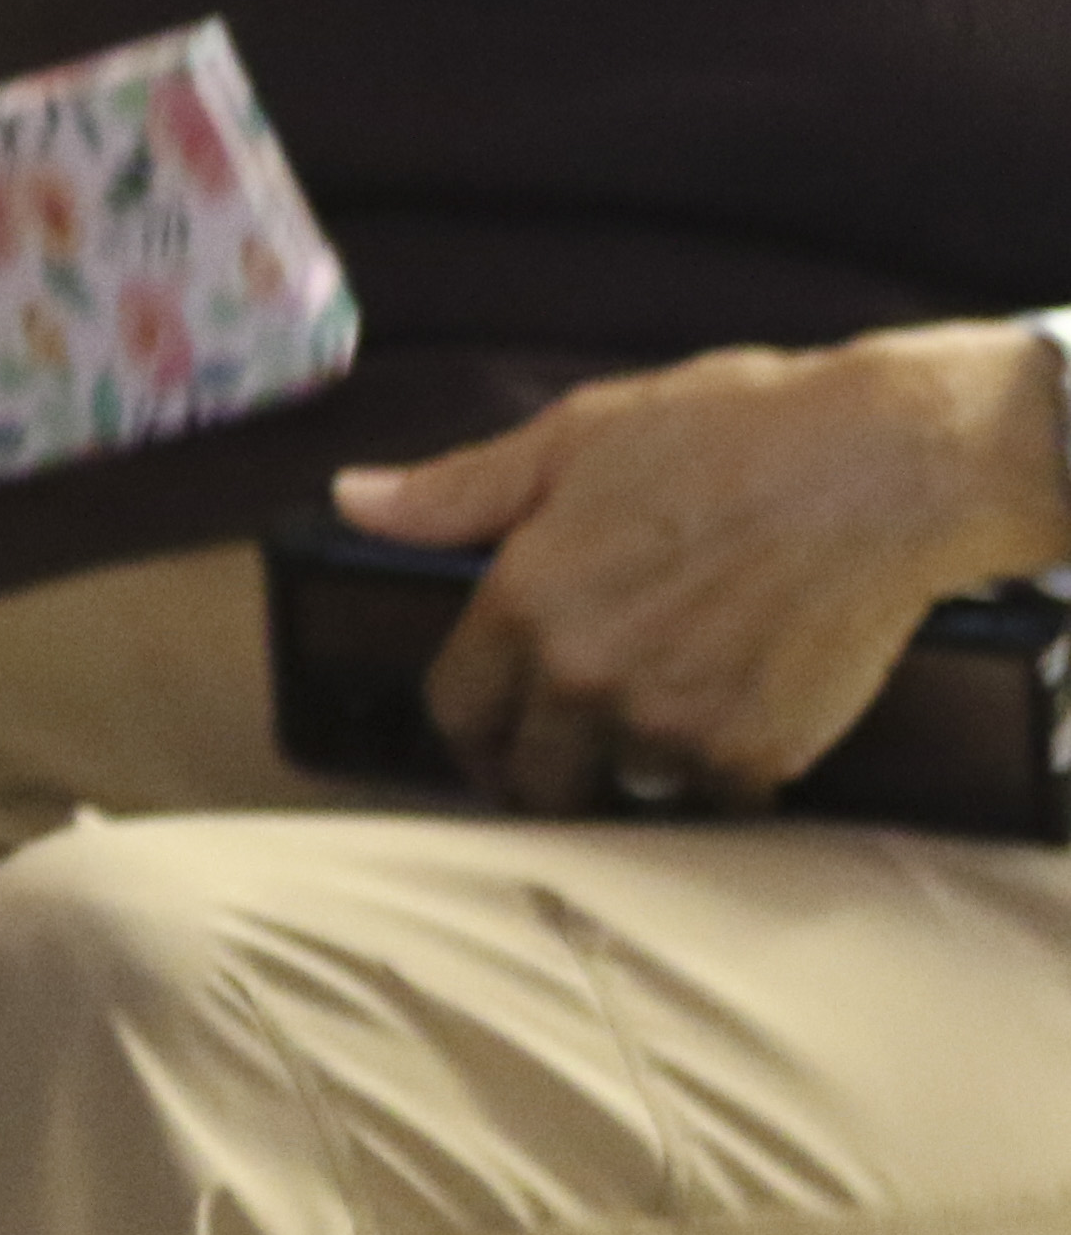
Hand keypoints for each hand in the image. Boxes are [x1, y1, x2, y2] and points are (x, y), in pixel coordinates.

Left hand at [336, 326, 1070, 816]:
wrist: (880, 470)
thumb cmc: (728, 435)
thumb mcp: (572, 439)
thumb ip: (457, 490)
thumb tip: (353, 500)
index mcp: (524, 604)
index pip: (455, 709)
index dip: (468, 719)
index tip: (489, 720)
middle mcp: (587, 679)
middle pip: (531, 777)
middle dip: (538, 763)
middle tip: (566, 737)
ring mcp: (673, 728)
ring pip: (622, 790)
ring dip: (628, 766)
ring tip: (657, 709)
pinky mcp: (759, 757)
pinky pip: (713, 799)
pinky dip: (715, 771)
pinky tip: (729, 712)